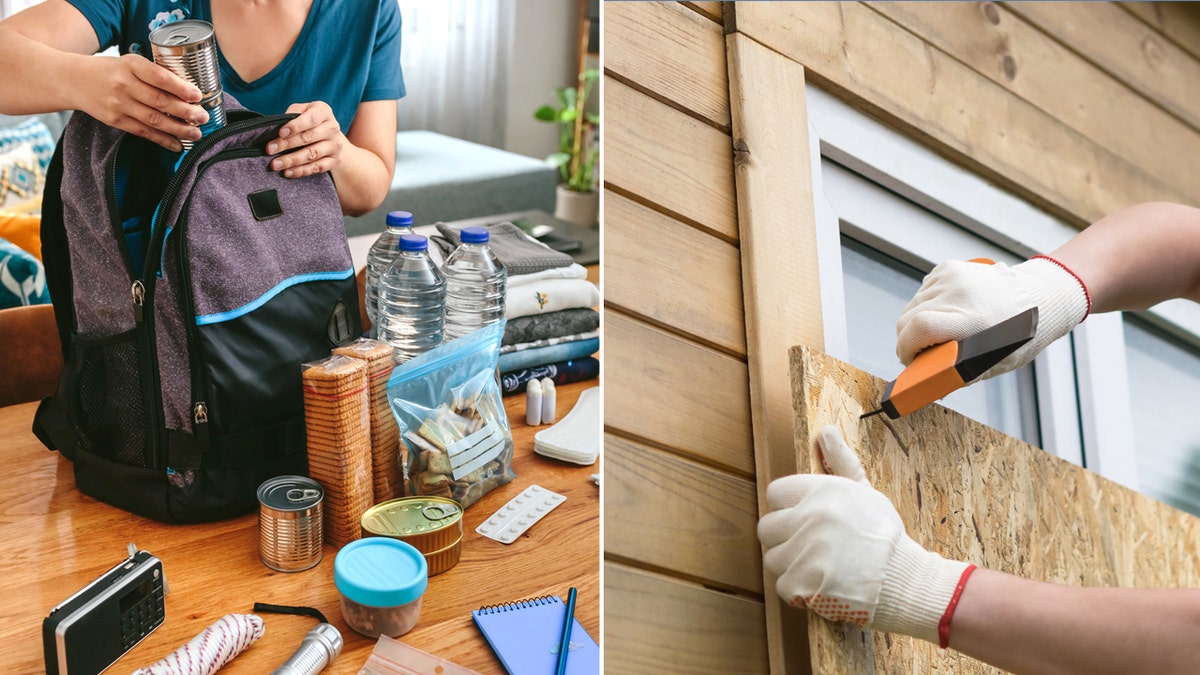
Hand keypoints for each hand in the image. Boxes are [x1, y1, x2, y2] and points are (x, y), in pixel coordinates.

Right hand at [79, 54, 208, 151]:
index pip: (159, 77)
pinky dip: (163, 140)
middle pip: (160, 101)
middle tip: (204, 117)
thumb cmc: (110, 71)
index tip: (198, 95)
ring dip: (179, 129)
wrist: (72, 80)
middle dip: (186, 112)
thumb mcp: (129, 63)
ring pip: (154, 120)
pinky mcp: (115, 120)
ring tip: (196, 133)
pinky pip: (143, 132)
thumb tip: (190, 91)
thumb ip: (154, 74)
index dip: (181, 88)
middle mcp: (124, 84)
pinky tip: (178, 144)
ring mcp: (118, 104)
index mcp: (131, 65)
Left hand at [267, 101, 344, 177]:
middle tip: (270, 149)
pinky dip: (301, 171)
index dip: (295, 126)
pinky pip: (317, 167)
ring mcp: (335, 145)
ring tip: (276, 164)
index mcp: (323, 112)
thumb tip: (274, 129)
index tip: (280, 133)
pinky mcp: (335, 160)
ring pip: (312, 154)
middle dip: (287, 144)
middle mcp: (332, 128)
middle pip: (308, 137)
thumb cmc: (309, 121)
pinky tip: (288, 172)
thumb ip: (291, 116)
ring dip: (291, 160)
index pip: (311, 119)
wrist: (330, 136)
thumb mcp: (301, 111)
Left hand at [758, 426, 973, 645]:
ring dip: (791, 565)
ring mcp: (805, 551)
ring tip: (820, 566)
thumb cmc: (883, 535)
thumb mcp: (864, 492)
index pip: (775, 493)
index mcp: (823, 491)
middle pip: (767, 527)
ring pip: (773, 558)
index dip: (787, 508)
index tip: (803, 520)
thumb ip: (840, 461)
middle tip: (811, 546)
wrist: (906, 580)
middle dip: (784, 538)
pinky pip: (782, 585)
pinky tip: (822, 584)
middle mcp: (811, 517)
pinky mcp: (802, 584)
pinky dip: (799, 590)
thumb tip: (826, 431)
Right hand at [895, 256, 1089, 379]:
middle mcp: (960, 293)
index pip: (919, 328)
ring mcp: (952, 277)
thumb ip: (956, 371)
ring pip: (912, 306)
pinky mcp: (948, 268)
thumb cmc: (1018, 336)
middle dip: (907, 340)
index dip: (906, 348)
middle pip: (908, 319)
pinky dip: (926, 306)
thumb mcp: (993, 362)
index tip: (909, 360)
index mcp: (973, 319)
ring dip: (916, 322)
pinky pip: (922, 293)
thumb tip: (923, 380)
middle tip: (919, 353)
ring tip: (939, 331)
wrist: (1039, 296)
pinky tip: (946, 311)